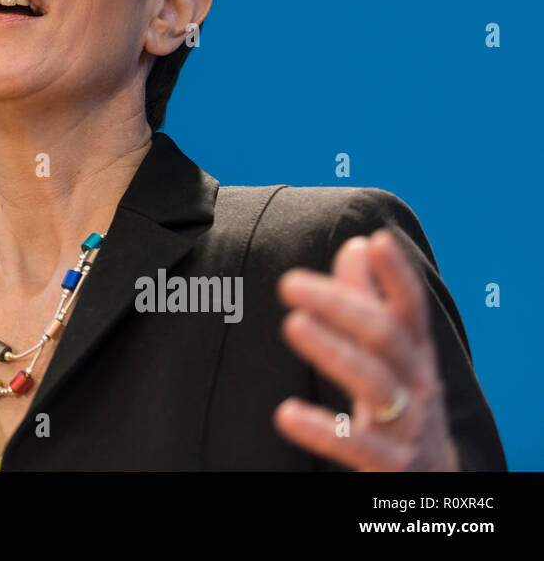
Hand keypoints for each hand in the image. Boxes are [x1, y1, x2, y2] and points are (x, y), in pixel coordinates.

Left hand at [273, 228, 459, 470]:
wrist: (432, 479)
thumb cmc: (402, 401)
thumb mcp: (390, 354)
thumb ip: (370, 301)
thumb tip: (356, 245)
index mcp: (415, 352)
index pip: (411, 308)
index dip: (398, 275)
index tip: (378, 240)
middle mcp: (418, 383)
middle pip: (385, 337)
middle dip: (341, 306)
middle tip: (290, 282)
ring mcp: (410, 425)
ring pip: (376, 385)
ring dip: (334, 352)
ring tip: (293, 325)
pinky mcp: (392, 465)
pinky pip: (360, 447)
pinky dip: (324, 432)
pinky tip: (286, 414)